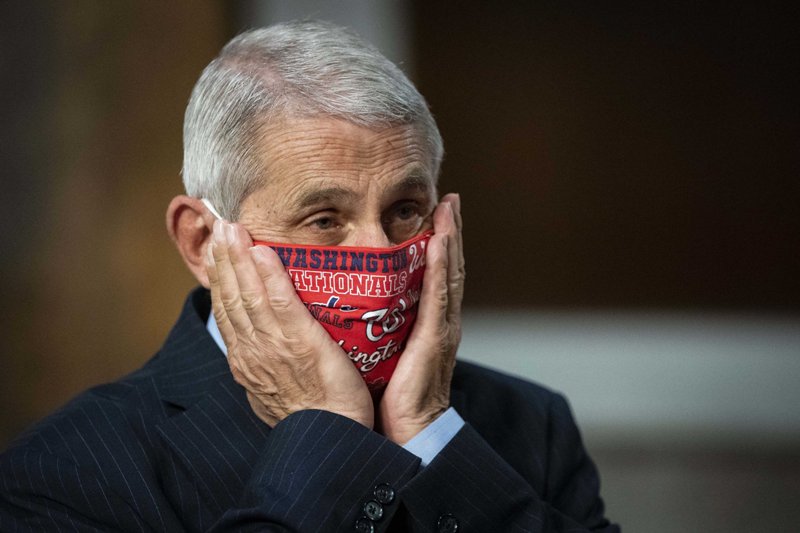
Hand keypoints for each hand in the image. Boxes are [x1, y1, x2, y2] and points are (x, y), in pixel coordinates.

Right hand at [206, 220, 373, 428]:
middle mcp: (252, 351)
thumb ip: (266, 365)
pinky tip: (262, 252)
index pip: (226, 311)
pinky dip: (269, 277)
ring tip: (233, 229)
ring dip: (238, 259)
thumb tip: (263, 346)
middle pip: (230, 297)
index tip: (217, 252)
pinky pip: (280, 303)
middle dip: (224, 260)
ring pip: (248, 295)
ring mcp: (273, 346)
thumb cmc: (313, 417)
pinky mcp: (300, 343)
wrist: (331, 438)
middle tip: (220, 227)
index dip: (220, 279)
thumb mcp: (275, 391)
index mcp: (245, 361)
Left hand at [378, 193, 464, 443]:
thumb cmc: (388, 396)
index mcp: (426, 323)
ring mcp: (442, 328)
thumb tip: (355, 309)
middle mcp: (440, 320)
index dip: (438, 244)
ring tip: (450, 208)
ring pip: (449, 274)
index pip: (433, 275)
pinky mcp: (436, 339)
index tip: (437, 213)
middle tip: (450, 200)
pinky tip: (441, 242)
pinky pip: (439, 296)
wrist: (407, 431)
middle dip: (451, 232)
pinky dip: (442, 267)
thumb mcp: (383, 353)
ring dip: (452, 239)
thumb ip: (378, 328)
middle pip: (447, 267)